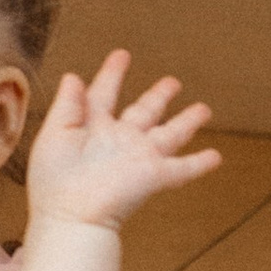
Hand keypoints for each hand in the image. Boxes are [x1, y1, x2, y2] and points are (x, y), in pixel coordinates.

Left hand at [26, 50, 217, 233]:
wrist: (71, 216)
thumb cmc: (54, 180)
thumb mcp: (54, 135)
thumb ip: (66, 106)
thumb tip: (73, 75)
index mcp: (92, 128)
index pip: (104, 94)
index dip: (112, 74)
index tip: (122, 54)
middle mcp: (119, 140)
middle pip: (144, 111)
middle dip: (158, 96)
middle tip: (173, 81)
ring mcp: (139, 157)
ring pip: (170, 133)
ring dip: (187, 121)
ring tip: (204, 109)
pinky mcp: (154, 175)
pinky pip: (183, 168)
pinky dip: (200, 163)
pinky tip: (216, 157)